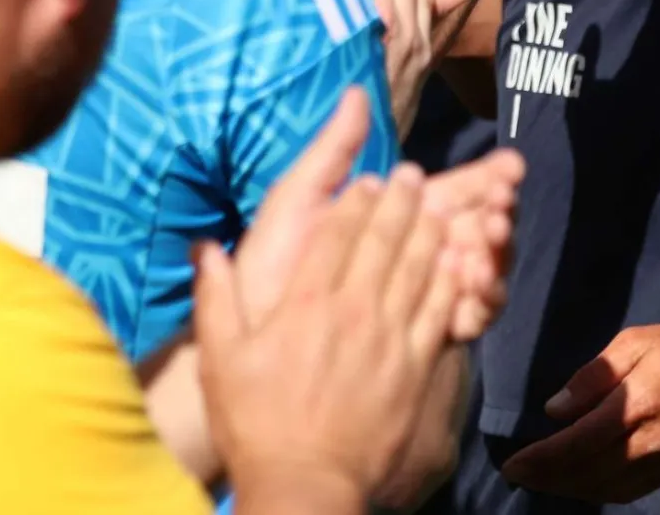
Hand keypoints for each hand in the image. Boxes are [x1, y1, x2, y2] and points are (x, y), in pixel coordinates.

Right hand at [199, 168, 456, 510]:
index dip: (355, 200)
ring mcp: (390, 338)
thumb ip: (214, 297)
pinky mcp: (416, 367)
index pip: (337, 233)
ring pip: (418, 266)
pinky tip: (456, 262)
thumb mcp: (221, 359)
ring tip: (435, 204)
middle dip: (398, 201)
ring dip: (428, 229)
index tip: (367, 180)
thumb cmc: (257, 425)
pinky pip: (440, 310)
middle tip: (409, 175)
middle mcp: (352, 310)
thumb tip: (203, 248)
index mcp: (305, 302)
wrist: (306, 485)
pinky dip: (450, 279)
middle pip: (384, 239)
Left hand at [233, 89, 522, 345]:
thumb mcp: (297, 202)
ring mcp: (428, 296)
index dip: (485, 177)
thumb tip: (357, 91)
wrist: (256, 340)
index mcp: (393, 219)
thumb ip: (332, 151)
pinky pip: (470, 316)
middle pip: (475, 227)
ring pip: (481, 268)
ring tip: (493, 234)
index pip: (452, 191)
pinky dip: (483, 298)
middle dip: (498, 211)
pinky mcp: (429, 337)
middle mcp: (418, 254)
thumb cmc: (272, 269)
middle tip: (507, 201)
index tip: (509, 165)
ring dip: (495, 249)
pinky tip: (479, 283)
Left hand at [498, 320, 659, 503]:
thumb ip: (591, 378)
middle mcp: (650, 441)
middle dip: (547, 478)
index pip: (577, 443)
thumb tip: (554, 411)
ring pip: (607, 487)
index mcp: (635, 406)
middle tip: (518, 475)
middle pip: (587, 472)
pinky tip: (581, 484)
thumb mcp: (631, 343)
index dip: (541, 459)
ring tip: (542, 481)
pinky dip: (600, 491)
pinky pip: (630, 491)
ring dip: (570, 488)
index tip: (512, 464)